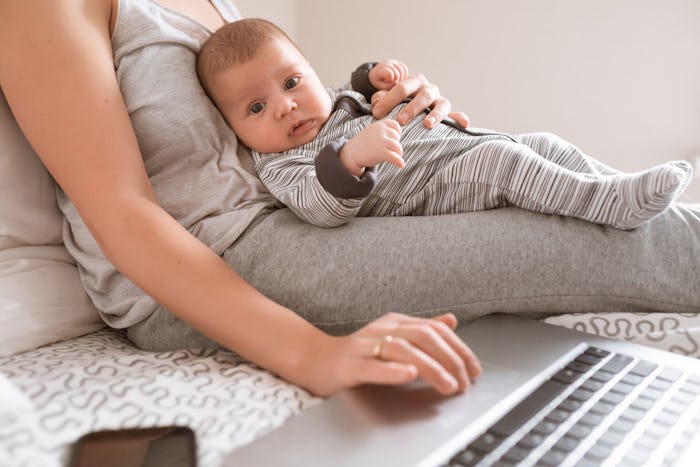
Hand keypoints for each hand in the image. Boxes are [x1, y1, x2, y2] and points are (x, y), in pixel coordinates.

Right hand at [306, 313, 481, 397]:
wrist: (315, 360)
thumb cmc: (358, 353)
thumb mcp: (394, 337)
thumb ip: (422, 330)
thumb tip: (451, 320)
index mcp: (396, 323)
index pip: (435, 330)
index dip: (459, 348)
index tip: (474, 369)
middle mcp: (382, 330)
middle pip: (424, 337)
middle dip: (450, 360)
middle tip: (464, 382)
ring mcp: (365, 346)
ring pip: (403, 350)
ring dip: (430, 368)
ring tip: (448, 385)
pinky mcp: (350, 365)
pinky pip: (373, 366)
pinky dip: (393, 370)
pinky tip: (409, 375)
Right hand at [340, 120, 403, 175]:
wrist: (351, 154)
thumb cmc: (364, 144)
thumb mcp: (373, 131)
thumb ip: (385, 130)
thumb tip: (400, 135)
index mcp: (379, 125)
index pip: (396, 126)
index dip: (396, 134)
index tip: (390, 141)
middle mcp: (381, 131)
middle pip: (397, 138)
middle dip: (395, 145)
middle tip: (386, 150)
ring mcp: (381, 141)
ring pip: (398, 148)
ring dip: (397, 154)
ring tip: (391, 157)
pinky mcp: (381, 152)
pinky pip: (396, 157)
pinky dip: (400, 162)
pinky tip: (401, 165)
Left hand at [368, 59, 408, 90]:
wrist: (377, 73)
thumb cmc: (378, 80)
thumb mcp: (379, 85)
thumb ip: (387, 86)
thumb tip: (397, 82)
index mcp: (381, 68)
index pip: (390, 73)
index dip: (390, 80)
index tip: (387, 82)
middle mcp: (388, 63)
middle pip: (397, 73)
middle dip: (397, 80)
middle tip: (393, 83)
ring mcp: (394, 62)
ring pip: (403, 70)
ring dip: (402, 78)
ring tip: (397, 82)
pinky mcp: (399, 63)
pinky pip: (405, 68)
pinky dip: (404, 75)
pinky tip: (400, 79)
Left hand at [371, 73, 470, 129]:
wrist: (409, 101)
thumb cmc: (396, 100)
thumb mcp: (385, 94)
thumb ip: (380, 96)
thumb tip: (376, 101)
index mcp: (414, 81)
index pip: (402, 88)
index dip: (388, 100)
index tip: (377, 113)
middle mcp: (429, 89)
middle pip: (422, 96)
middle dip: (411, 108)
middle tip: (400, 120)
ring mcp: (439, 100)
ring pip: (441, 105)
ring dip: (435, 114)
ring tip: (427, 125)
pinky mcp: (448, 112)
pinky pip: (456, 114)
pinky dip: (461, 118)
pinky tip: (464, 124)